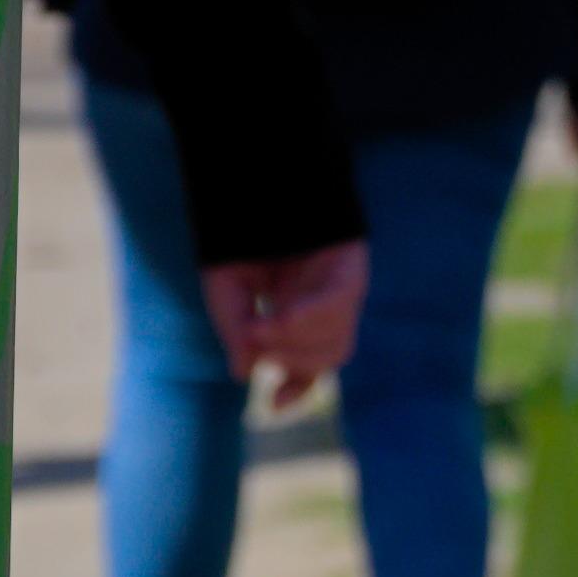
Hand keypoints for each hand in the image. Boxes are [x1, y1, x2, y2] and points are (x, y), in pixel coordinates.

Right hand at [203, 241, 365, 395]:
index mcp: (299, 311)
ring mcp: (341, 282)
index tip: (273, 404)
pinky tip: (283, 313)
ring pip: (338, 338)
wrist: (254, 173)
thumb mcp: (226, 286)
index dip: (297, 386)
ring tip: (263, 323)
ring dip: (299, 341)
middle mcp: (326, 301)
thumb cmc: (237, 232)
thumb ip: (236, 329)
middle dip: (291, 359)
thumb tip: (243, 373)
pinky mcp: (351, 260)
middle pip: (327, 355)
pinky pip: (344, 300)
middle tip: (255, 340)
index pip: (310, 362)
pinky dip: (313, 315)